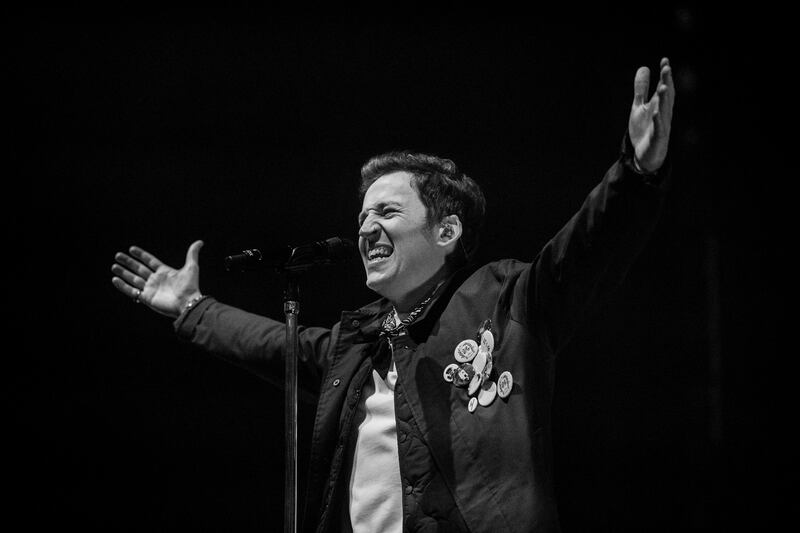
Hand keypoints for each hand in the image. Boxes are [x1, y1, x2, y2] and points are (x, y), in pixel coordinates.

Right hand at [111, 240, 203, 317]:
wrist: (188, 302)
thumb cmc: (190, 286)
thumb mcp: (191, 267)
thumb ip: (192, 254)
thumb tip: (200, 242)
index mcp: (164, 272)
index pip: (150, 261)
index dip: (141, 255)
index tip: (131, 249)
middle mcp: (156, 280)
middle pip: (139, 269)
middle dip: (128, 263)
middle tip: (117, 256)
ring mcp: (151, 289)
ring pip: (133, 279)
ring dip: (123, 273)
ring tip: (114, 266)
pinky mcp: (147, 298)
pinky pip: (132, 291)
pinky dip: (123, 286)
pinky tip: (115, 279)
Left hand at [628, 57, 674, 172]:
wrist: (646, 156)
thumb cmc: (645, 129)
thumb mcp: (639, 107)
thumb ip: (641, 89)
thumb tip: (644, 67)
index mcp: (660, 105)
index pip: (664, 87)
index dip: (665, 75)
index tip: (664, 60)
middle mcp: (664, 114)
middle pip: (666, 97)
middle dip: (666, 82)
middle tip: (666, 68)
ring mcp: (661, 126)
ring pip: (664, 111)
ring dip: (664, 99)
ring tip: (663, 86)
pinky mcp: (657, 139)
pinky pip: (658, 129)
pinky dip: (657, 121)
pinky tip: (655, 112)